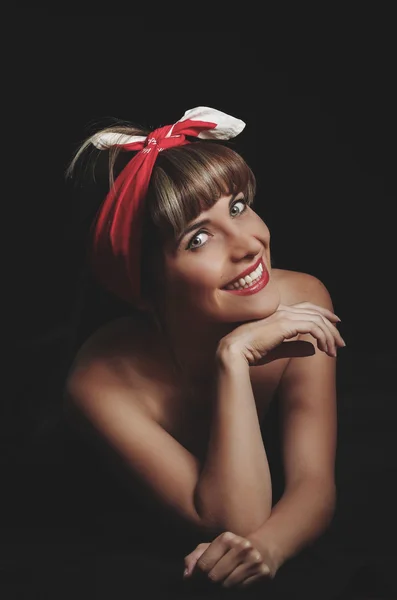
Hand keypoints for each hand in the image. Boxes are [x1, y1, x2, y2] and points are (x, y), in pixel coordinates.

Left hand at [183, 531, 273, 588]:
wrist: (263, 550)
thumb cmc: (230, 551)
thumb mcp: (212, 547)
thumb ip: (195, 558)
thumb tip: (187, 576)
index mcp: (226, 538)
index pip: (203, 565)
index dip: (197, 577)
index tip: (197, 581)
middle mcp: (242, 547)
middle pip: (214, 576)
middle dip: (208, 584)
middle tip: (209, 584)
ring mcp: (254, 560)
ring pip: (227, 585)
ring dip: (222, 588)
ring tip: (222, 583)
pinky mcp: (263, 573)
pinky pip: (241, 590)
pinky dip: (235, 590)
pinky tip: (236, 583)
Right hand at [217, 302, 344, 365]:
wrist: (235, 351)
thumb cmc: (251, 351)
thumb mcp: (277, 350)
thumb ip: (295, 347)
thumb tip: (312, 349)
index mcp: (278, 312)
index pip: (307, 308)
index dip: (323, 314)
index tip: (335, 324)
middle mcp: (283, 310)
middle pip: (315, 313)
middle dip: (331, 327)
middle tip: (341, 343)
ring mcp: (284, 315)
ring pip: (316, 320)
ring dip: (329, 335)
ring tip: (334, 350)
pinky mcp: (285, 323)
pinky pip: (312, 327)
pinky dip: (322, 337)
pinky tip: (324, 349)